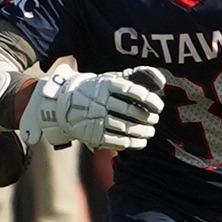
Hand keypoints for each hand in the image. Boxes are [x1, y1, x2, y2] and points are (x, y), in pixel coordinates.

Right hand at [19, 65, 165, 150]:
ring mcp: (96, 118)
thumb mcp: (109, 79)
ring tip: (150, 132)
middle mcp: (100, 101)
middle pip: (130, 111)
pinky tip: (140, 142)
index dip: (148, 100)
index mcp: (105, 84)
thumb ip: (134, 78)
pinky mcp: (93, 134)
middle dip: (147, 117)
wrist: (62, 104)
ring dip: (142, 131)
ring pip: (125, 127)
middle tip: (155, 120)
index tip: (158, 105)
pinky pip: (116, 141)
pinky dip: (132, 143)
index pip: (132, 91)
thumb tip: (159, 80)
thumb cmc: (94, 90)